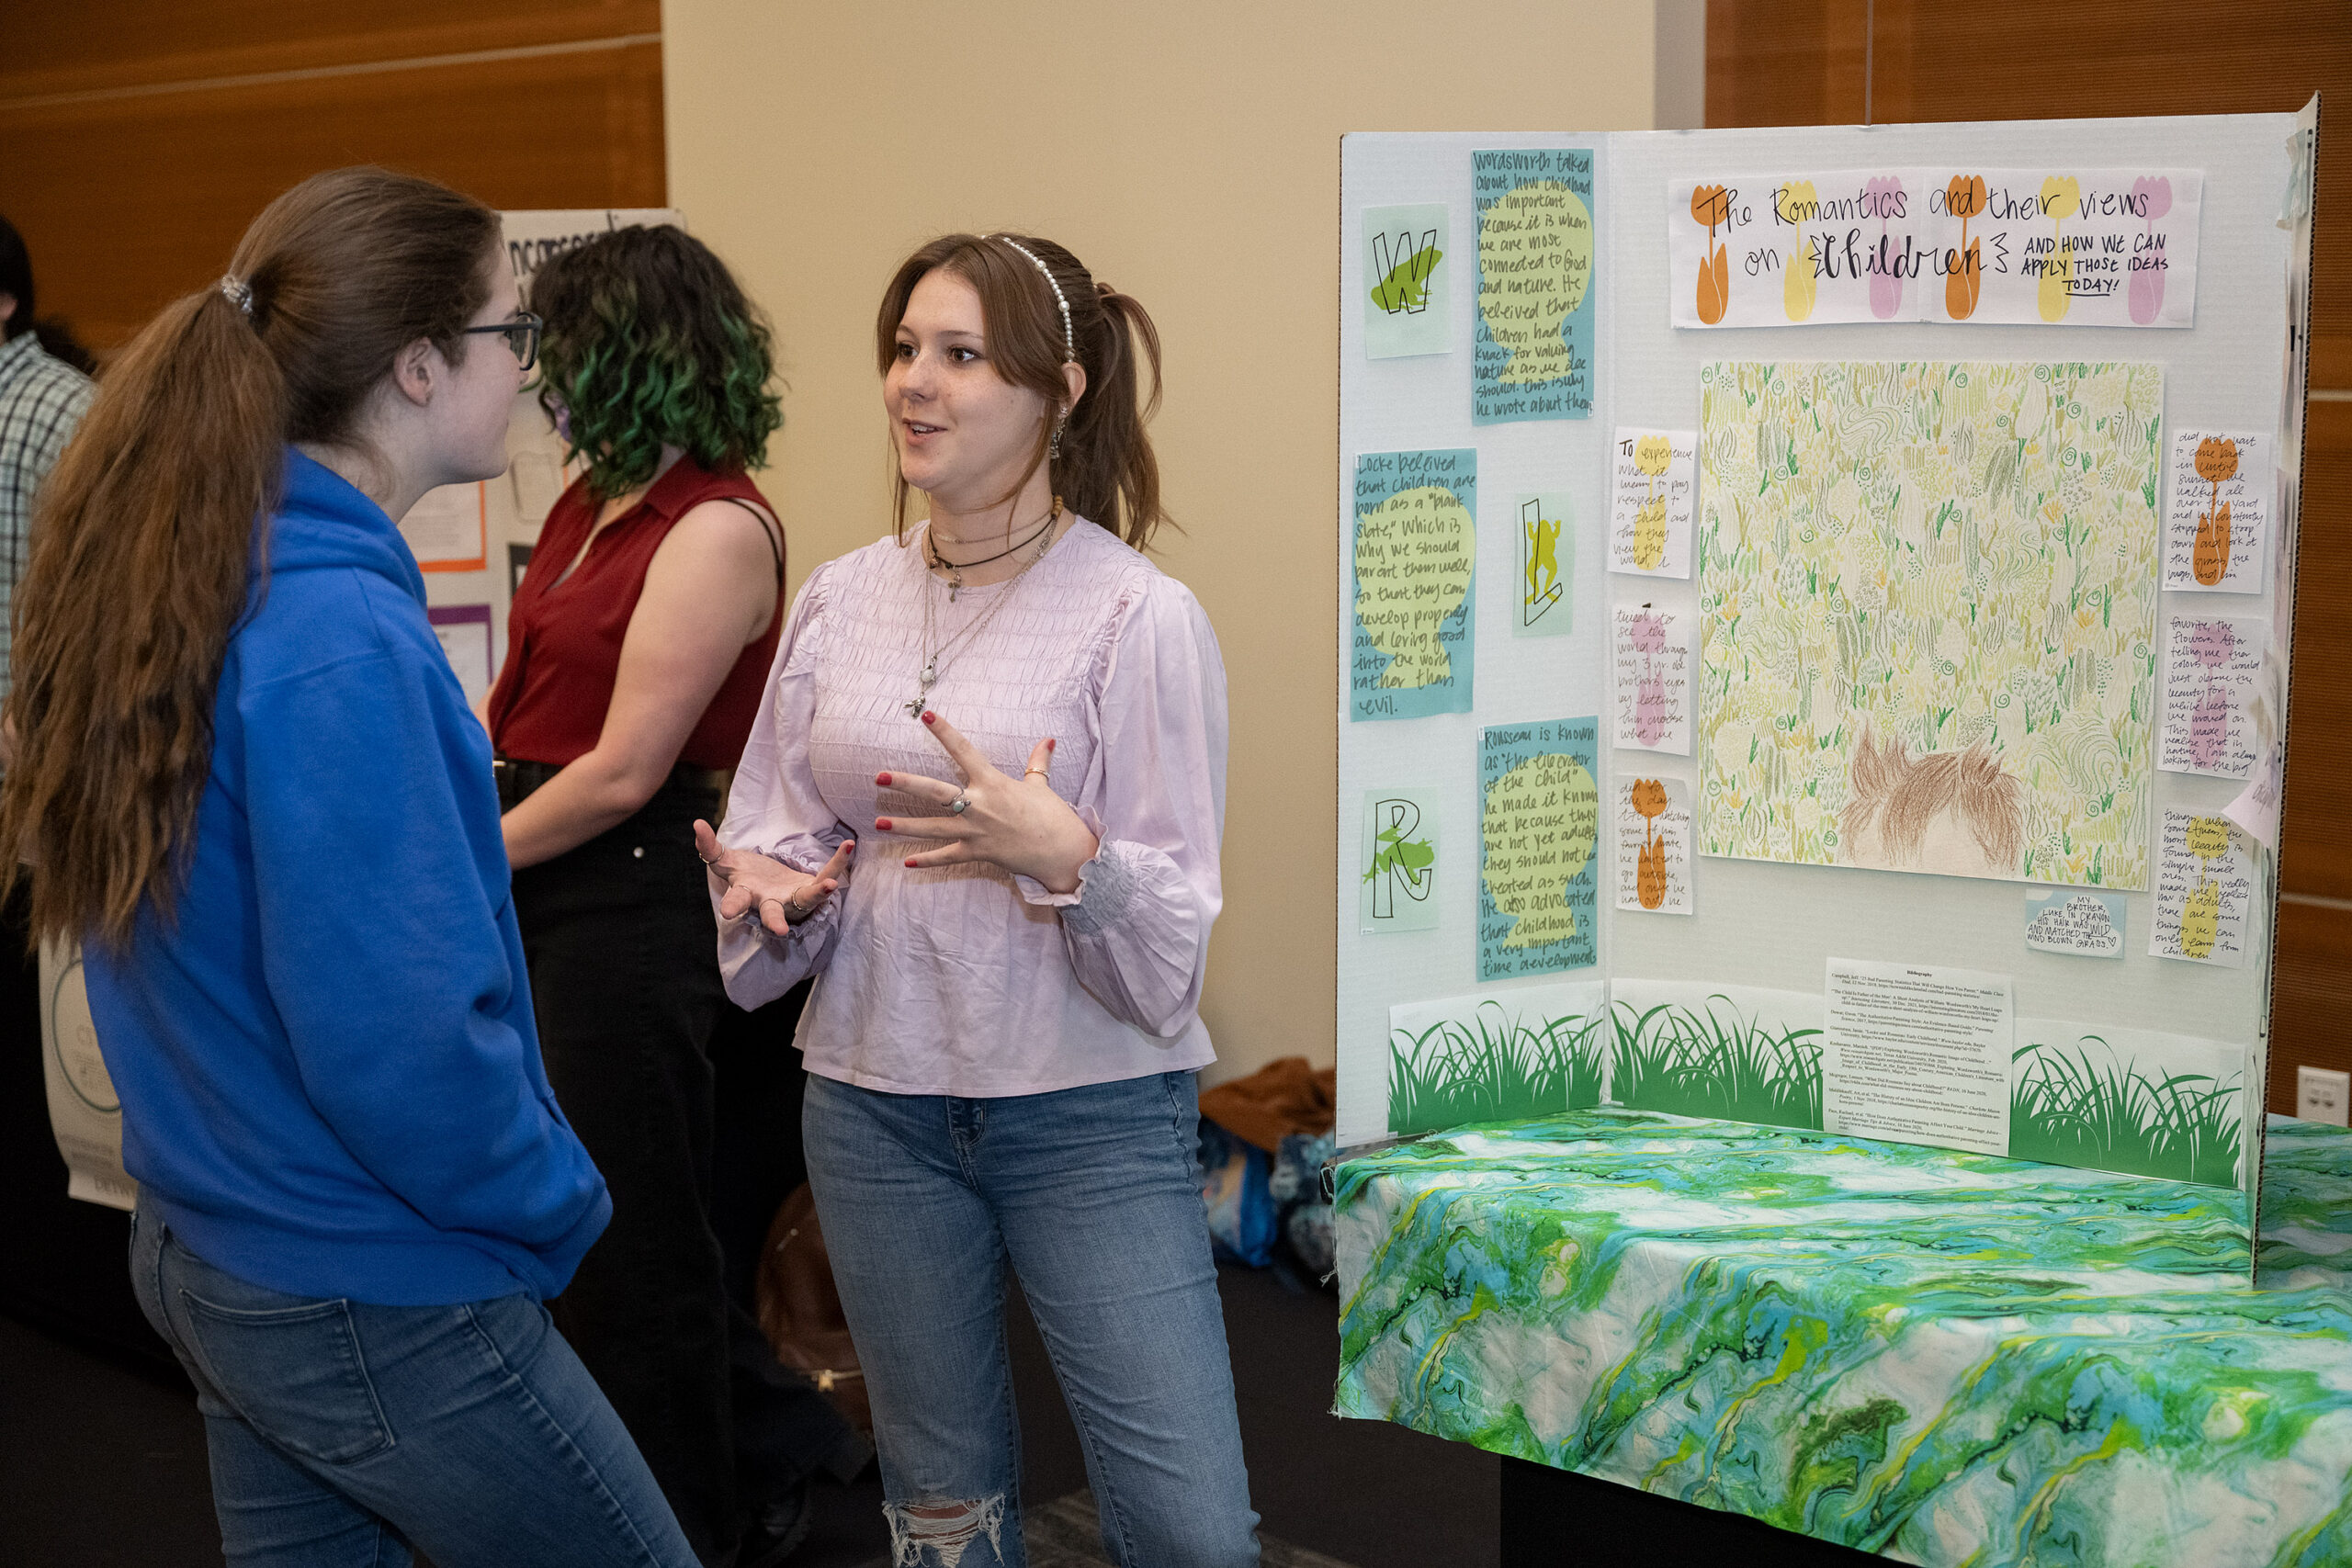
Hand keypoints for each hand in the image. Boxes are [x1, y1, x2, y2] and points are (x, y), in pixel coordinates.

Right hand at [693, 819, 852, 936]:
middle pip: (771, 913)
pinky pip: (826, 874)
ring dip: (818, 893)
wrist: (769, 882)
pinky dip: (838, 862)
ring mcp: (793, 898)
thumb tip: (696, 824)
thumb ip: (709, 847)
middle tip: (779, 931)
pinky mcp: (811, 887)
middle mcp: (770, 901)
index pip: (736, 901)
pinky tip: (848, 846)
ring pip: (806, 900)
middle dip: (775, 921)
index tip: (727, 913)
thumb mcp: (725, 862)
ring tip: (830, 886)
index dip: (732, 906)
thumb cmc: (745, 875)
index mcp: (746, 895)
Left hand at [879, 710, 1099, 894]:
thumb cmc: (1052, 816)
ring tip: (879, 822)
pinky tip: (907, 863)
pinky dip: (928, 861)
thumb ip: (1038, 762)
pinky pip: (948, 857)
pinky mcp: (977, 852)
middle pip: (934, 792)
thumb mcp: (1041, 785)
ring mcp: (975, 831)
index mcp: (992, 783)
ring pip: (932, 827)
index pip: (963, 751)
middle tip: (879, 777)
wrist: (1061, 851)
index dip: (944, 731)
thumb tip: (1048, 740)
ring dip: (904, 826)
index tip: (925, 715)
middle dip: (905, 783)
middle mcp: (979, 805)